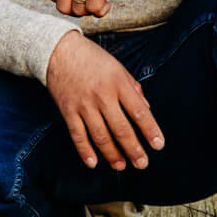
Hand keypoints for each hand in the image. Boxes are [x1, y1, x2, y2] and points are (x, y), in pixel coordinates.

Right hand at [45, 30, 163, 172]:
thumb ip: (133, 88)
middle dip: (133, 149)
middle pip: (121, 128)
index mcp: (118, 83)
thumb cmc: (92, 58)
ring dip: (112, 154)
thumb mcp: (118, 67)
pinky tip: (93, 162)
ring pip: (100, 136)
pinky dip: (85, 151)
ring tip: (121, 165)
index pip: (138, 111)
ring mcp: (84, 105)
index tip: (158, 145)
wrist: (59, 51)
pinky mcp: (68, 111)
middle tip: (142, 163)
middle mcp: (102, 95)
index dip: (150, 130)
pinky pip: (77, 135)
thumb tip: (146, 110)